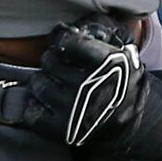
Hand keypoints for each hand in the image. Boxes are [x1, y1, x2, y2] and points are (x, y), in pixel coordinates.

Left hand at [0, 14, 161, 160]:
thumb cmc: (121, 82)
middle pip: (49, 60)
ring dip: (44, 83)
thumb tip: (64, 28)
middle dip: (54, 62)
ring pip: (38, 84)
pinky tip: (50, 105)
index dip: (62, 39)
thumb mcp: (122, 51)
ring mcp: (74, 111)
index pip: (67, 40)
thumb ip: (98, 33)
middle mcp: (89, 87)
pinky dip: (36, 108)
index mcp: (107, 64)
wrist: (130, 124)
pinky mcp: (61, 132)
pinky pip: (31, 112)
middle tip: (64, 69)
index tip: (66, 44)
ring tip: (58, 87)